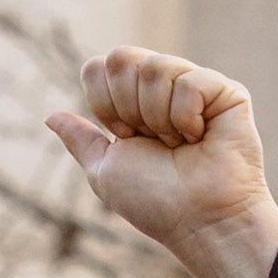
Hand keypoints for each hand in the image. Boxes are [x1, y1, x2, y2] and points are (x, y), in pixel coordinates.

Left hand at [44, 50, 277, 277]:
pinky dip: (186, 117)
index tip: (125, 136)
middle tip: (152, 140)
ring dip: (158, 118)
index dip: (104, 103)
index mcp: (134, 102)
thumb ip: (80, 139)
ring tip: (179, 144)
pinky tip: (200, 138)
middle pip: (122, 57)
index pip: (99, 66)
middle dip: (128, 107)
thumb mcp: (104, 170)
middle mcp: (164, 88)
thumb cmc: (155, 202)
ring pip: (156, 66)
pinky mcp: (227, 92)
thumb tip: (50, 116)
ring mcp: (197, 87)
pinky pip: (190, 81)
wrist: (198, 220)